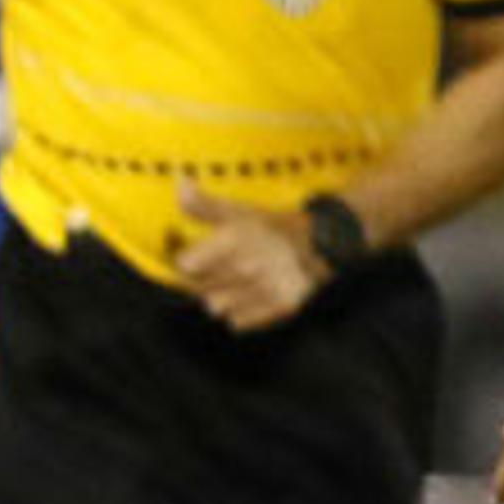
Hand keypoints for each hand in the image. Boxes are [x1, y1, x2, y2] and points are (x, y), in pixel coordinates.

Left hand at [168, 179, 322, 330]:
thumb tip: (180, 181)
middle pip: (198, 288)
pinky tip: (252, 295)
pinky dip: (240, 313)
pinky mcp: (279, 307)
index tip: (199, 256)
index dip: (188, 261)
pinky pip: (237, 322)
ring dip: (221, 297)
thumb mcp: (238, 212)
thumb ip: (202, 204)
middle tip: (225, 268)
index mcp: (234, 239)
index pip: (185, 266)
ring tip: (239, 282)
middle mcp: (247, 266)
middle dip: (206, 279)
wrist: (323, 244)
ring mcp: (264, 289)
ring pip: (215, 306)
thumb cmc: (272, 227)